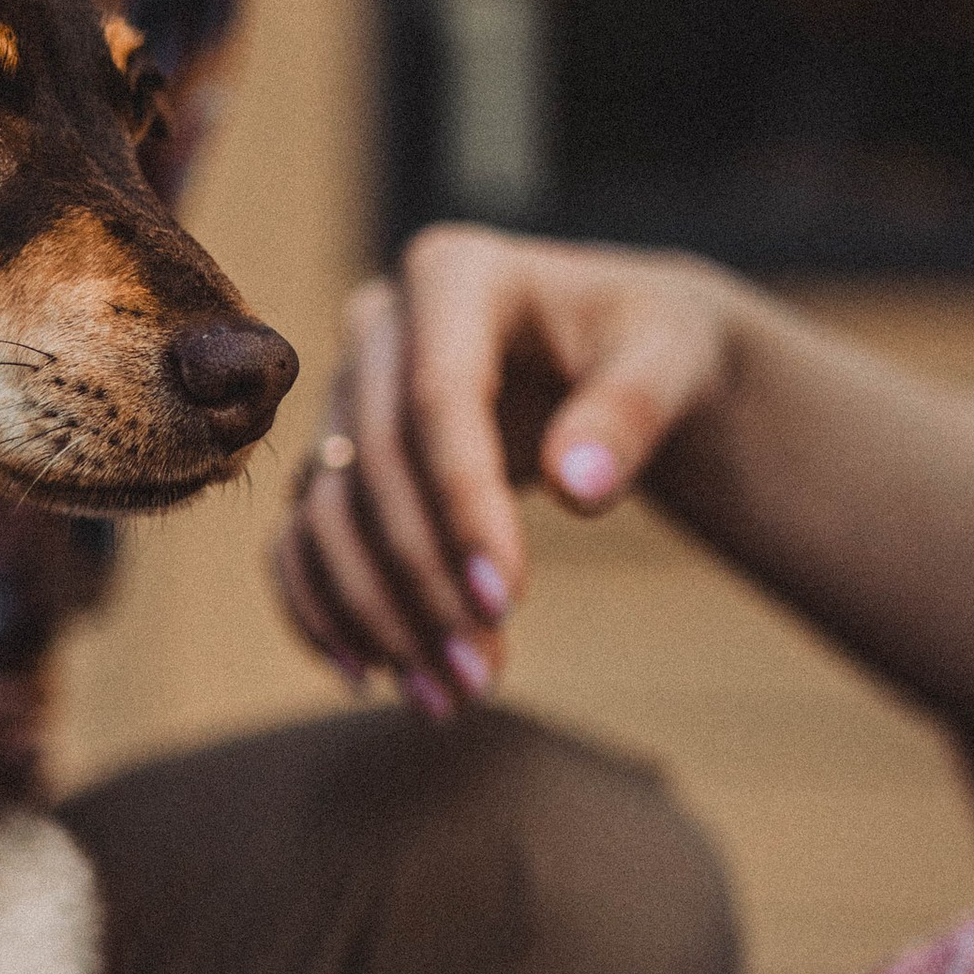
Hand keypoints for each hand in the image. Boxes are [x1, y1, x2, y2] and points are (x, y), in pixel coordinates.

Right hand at [272, 225, 742, 702]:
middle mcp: (377, 328)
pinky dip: (323, 612)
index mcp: (454, 275)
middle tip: (481, 678)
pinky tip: (371, 676)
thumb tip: (580, 488)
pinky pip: (300, 542)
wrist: (618, 357)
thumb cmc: (650, 348)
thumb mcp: (674, 359)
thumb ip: (633, 411)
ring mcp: (346, 397)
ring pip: (328, 515)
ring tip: (447, 698)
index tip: (508, 602)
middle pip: (374, 466)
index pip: (436, 398)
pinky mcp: (335, 461)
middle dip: (424, 582)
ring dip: (376, 617)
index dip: (461, 504)